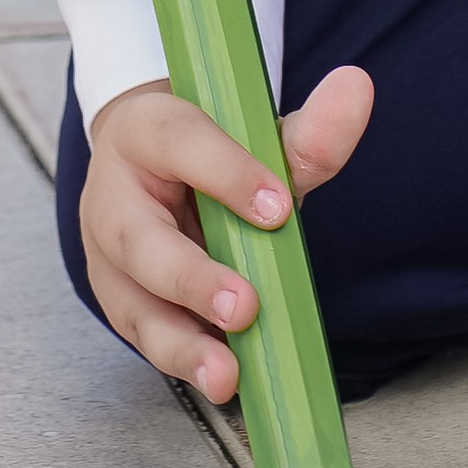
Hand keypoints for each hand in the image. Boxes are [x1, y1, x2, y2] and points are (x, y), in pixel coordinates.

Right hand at [82, 66, 373, 402]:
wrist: (149, 168)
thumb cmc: (208, 155)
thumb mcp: (252, 136)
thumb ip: (306, 129)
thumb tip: (358, 87)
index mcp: (145, 132)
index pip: (180, 143)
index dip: (228, 174)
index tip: (279, 207)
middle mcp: (113, 197)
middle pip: (141, 240)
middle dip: (192, 278)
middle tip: (244, 306)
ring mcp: (110, 260)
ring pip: (136, 305)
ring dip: (183, 343)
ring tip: (227, 374)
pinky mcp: (122, 305)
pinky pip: (150, 340)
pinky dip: (187, 361)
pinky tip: (225, 379)